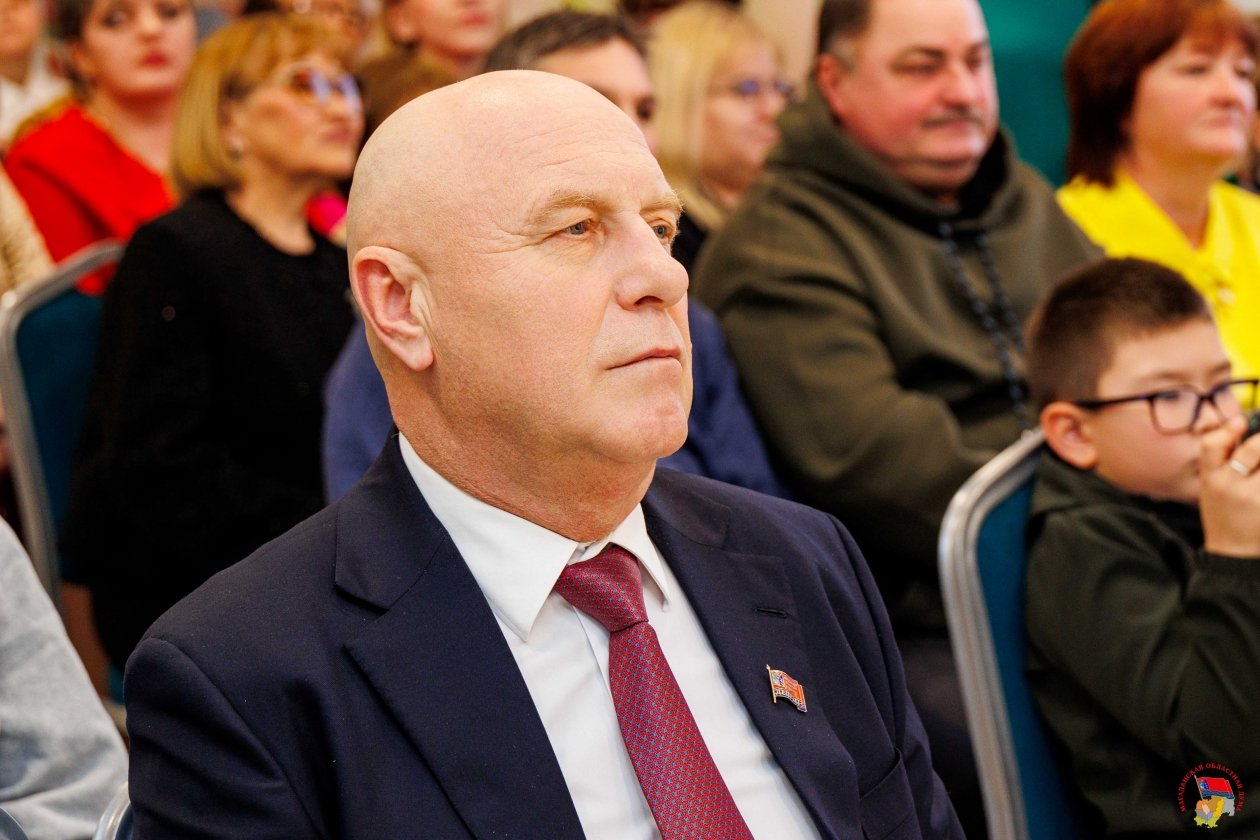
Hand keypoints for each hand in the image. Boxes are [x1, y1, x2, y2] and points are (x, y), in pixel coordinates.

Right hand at [1199, 416, 1259, 556]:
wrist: (1233, 552)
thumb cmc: (1223, 516)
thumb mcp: (1209, 487)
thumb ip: (1220, 459)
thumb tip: (1240, 424)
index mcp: (1211, 479)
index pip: (1212, 445)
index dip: (1228, 430)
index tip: (1241, 423)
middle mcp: (1229, 486)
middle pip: (1253, 449)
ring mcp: (1252, 497)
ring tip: (1259, 468)